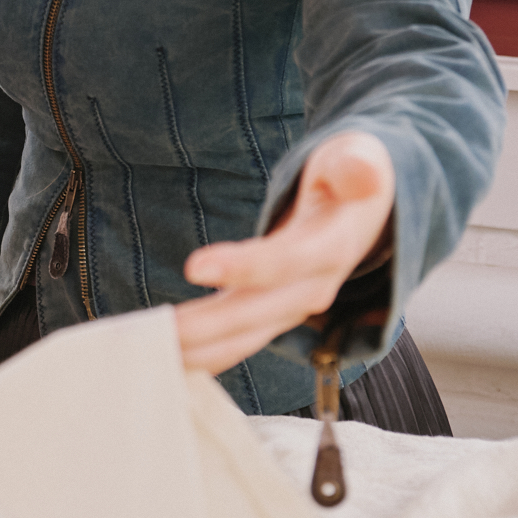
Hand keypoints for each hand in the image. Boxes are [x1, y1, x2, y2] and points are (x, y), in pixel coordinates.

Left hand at [174, 130, 393, 374]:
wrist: (364, 213)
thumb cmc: (349, 177)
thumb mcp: (357, 158)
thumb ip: (355, 166)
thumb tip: (363, 173)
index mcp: (333, 245)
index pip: (288, 261)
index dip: (245, 267)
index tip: (193, 268)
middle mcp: (314, 286)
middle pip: (259, 312)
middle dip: (210, 325)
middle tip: (160, 331)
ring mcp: (293, 306)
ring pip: (246, 336)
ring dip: (201, 349)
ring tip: (153, 350)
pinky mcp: (272, 314)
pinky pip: (238, 340)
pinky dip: (205, 353)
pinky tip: (168, 359)